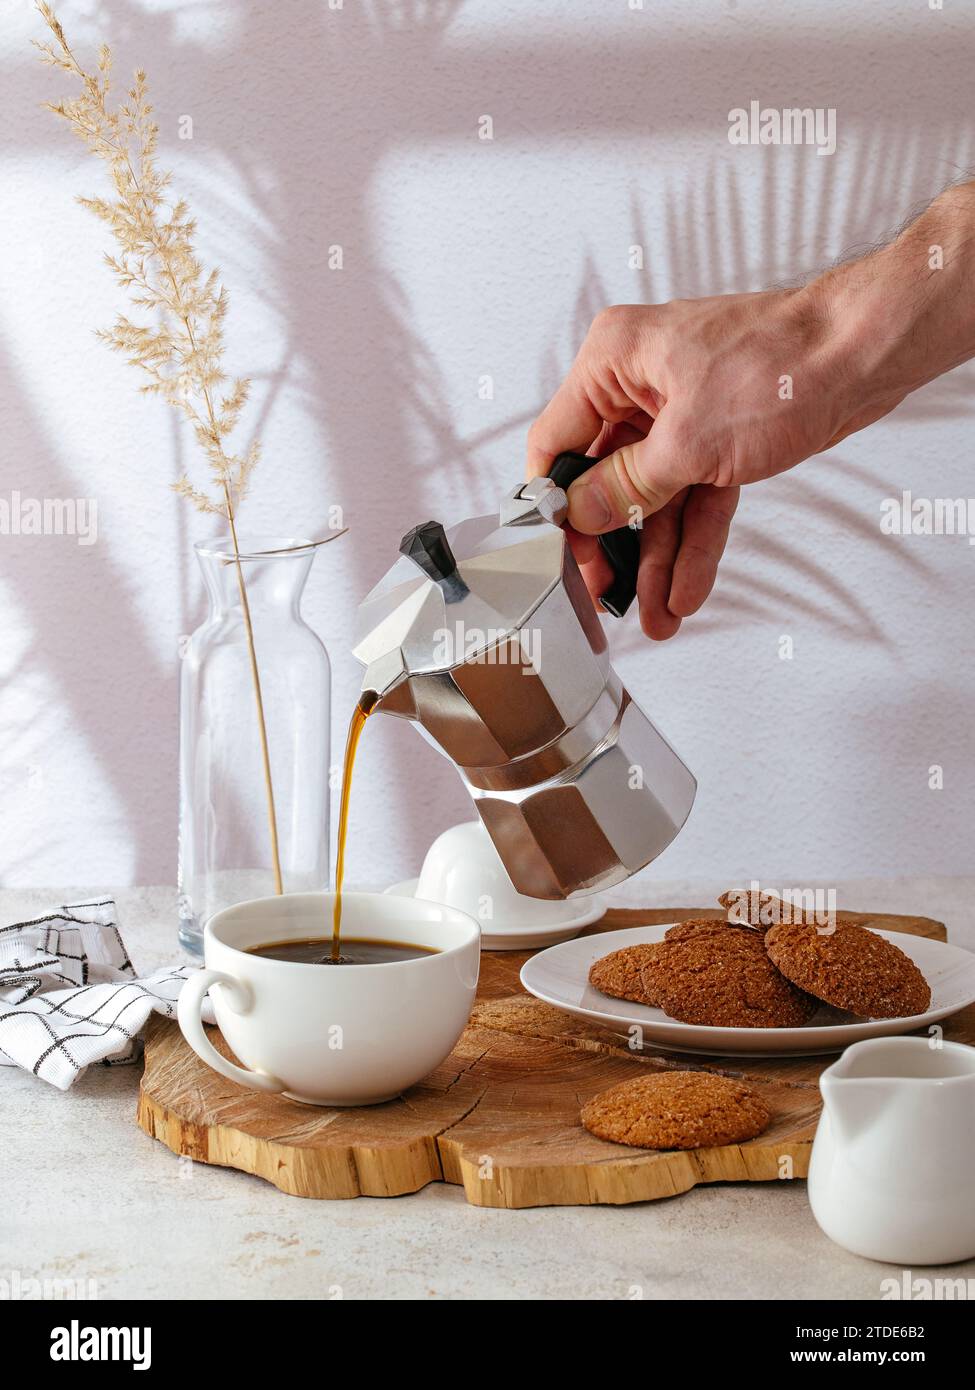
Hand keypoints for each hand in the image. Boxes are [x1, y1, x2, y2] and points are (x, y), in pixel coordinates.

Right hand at [526, 289, 898, 637]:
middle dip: (614, 544)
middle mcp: (640, 382)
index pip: (558, 439)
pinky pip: (694, 497)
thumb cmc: (784, 363)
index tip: (557, 550)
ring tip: (656, 612)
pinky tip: (687, 587)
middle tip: (607, 594)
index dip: (555, 501)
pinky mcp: (719, 436)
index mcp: (615, 360)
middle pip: (607, 479)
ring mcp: (681, 410)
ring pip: (655, 497)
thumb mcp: (688, 441)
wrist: (866, 355)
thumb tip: (582, 514)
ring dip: (658, 556)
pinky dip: (694, 540)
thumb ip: (627, 486)